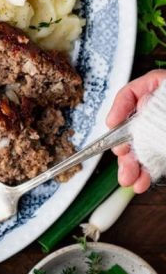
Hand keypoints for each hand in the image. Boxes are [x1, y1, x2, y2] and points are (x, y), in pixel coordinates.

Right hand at [106, 69, 165, 192]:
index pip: (133, 92)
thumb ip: (156, 98)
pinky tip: (142, 182)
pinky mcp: (165, 150)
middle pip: (134, 126)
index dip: (120, 107)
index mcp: (161, 91)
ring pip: (142, 148)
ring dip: (132, 165)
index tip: (112, 123)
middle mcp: (159, 113)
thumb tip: (140, 106)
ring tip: (129, 180)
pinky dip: (147, 172)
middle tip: (121, 159)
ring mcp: (161, 133)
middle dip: (124, 147)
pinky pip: (154, 160)